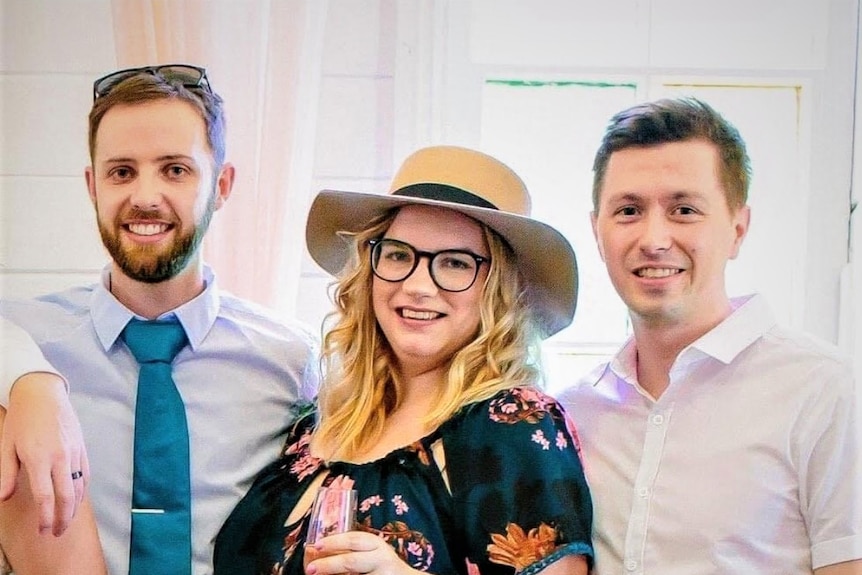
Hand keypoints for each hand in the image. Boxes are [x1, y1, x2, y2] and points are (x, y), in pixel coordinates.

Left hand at [0, 373, 88, 535]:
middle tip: (57, 533)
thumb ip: (6, 474)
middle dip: (63, 519)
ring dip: (74, 508)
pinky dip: (82, 490)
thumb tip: (4, 498)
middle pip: (67, 496)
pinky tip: (76, 499)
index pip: (45, 496)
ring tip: (66, 520)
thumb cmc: (22, 419)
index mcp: (39, 458)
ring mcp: (74, 452)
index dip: (45, 517)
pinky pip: (85, 474)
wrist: (43, 394)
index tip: (43, 530)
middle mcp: (60, 457)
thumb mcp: (6, 446)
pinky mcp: (82, 447)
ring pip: (79, 487)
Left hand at [304, 530, 421, 574]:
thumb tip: (320, 550)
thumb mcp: (373, 552)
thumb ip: (355, 549)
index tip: (316, 545)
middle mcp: (381, 560)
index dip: (334, 541)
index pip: (354, 540)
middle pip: (351, 561)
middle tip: (311, 569)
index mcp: (378, 545)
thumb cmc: (384, 566)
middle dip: (329, 565)